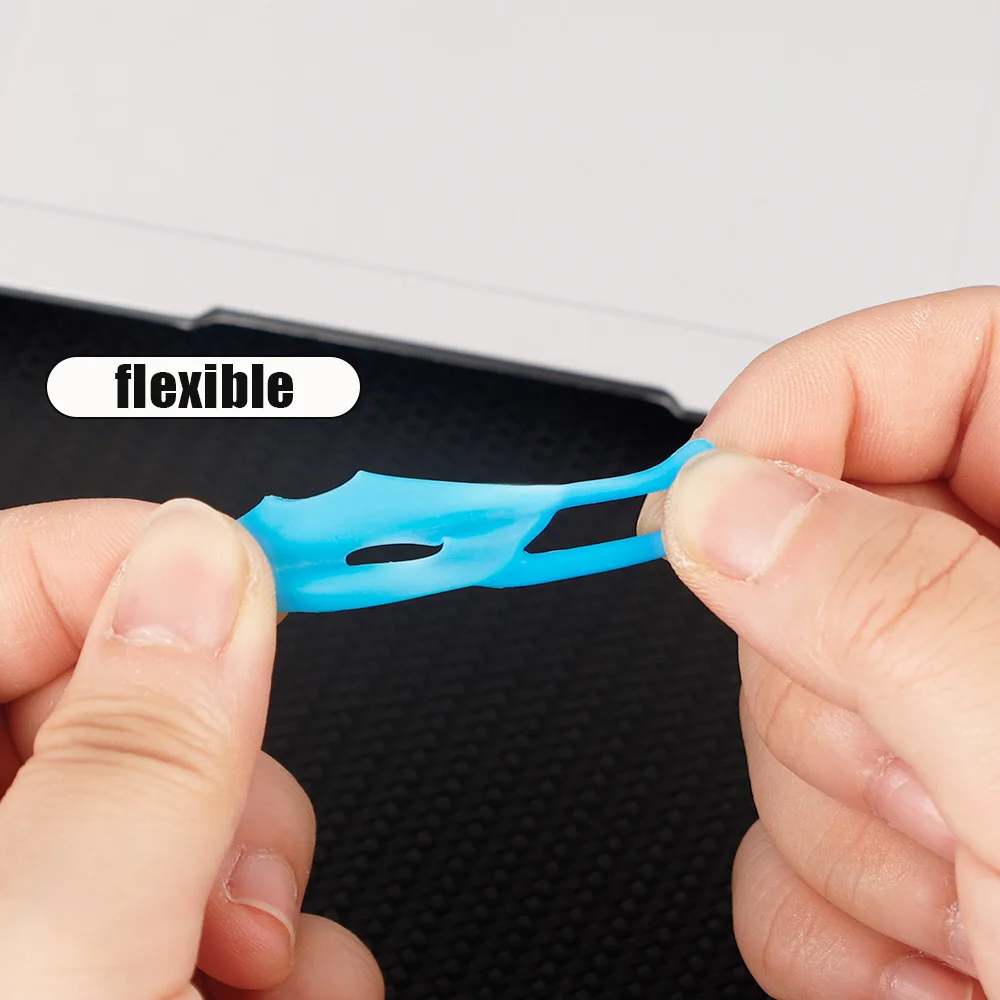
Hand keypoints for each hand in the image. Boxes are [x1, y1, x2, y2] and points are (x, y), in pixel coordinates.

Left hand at [0, 497, 383, 999]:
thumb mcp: (56, 952)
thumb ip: (140, 747)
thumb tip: (205, 559)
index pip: (22, 572)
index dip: (154, 562)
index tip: (271, 589)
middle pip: (137, 693)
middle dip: (229, 775)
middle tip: (237, 877)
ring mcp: (38, 897)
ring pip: (198, 797)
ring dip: (270, 880)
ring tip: (260, 975)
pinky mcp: (108, 956)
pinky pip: (218, 892)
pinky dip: (277, 944)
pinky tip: (268, 995)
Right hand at [639, 287, 999, 998]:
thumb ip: (883, 602)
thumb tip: (721, 502)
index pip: (911, 369)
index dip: (780, 424)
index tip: (695, 506)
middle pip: (814, 564)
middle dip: (836, 695)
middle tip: (946, 785)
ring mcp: (966, 734)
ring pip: (782, 719)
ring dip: (853, 838)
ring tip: (993, 909)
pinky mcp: (920, 842)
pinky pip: (777, 848)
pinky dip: (838, 930)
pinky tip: (955, 966)